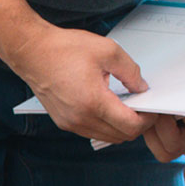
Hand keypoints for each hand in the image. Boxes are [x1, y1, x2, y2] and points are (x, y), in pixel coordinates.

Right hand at [6, 23, 151, 143]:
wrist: (32, 52)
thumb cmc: (65, 49)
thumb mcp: (108, 51)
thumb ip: (131, 72)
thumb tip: (142, 88)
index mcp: (93, 102)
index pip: (130, 126)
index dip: (148, 120)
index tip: (153, 108)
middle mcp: (80, 118)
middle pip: (121, 136)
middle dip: (137, 124)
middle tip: (144, 107)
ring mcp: (70, 123)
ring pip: (107, 136)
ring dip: (121, 126)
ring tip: (127, 105)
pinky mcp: (63, 121)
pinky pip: (92, 131)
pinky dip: (106, 125)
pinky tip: (110, 106)